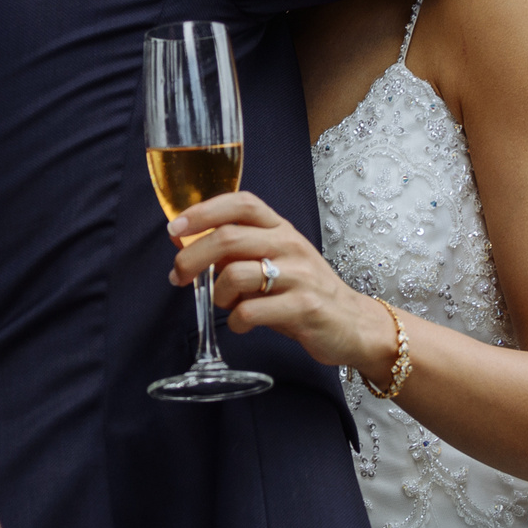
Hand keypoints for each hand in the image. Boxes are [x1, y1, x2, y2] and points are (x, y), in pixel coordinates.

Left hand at [167, 193, 392, 375]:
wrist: (352, 323)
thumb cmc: (303, 290)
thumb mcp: (273, 260)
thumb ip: (234, 250)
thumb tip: (182, 238)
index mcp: (281, 228)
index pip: (241, 203)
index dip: (202, 211)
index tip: (175, 228)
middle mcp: (290, 245)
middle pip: (228, 238)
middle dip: (192, 257)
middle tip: (178, 275)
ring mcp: (299, 276)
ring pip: (236, 275)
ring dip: (217, 294)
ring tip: (225, 304)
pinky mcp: (304, 308)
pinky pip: (251, 312)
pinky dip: (235, 321)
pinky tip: (241, 323)